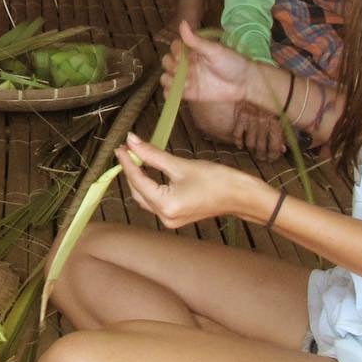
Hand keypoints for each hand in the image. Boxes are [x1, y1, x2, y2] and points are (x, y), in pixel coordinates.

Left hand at [117, 132, 256, 227]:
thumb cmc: (216, 179)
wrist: (241, 196)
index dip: (127, 161)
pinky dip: (149, 186)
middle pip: (138, 191)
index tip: (120, 146)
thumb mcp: (181, 164)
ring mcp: (170, 220)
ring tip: (135, 157)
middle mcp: (165, 217)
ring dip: (138, 178)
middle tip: (127, 149)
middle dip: (131, 170)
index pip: (137, 180)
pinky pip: (155, 201)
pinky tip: (148, 171)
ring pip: (144, 197)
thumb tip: (132, 141)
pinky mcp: (175, 217)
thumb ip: (152, 154)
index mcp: (166, 205)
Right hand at [164, 22, 276, 110]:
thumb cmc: (232, 63)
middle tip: (188, 71)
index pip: (174, 48)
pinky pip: (171, 94)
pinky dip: (170, 94)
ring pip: (166, 78)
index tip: (183, 57)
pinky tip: (180, 92)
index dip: (175, 52)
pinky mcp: (189, 93)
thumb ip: (196, 40)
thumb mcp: (214, 50)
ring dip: (170, 80)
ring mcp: (187, 79)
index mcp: (192, 52)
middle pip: (167, 63)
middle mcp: (187, 64)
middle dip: (171, 66)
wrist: (245, 83)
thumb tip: (182, 23)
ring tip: (187, 83)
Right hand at [233, 101, 285, 160]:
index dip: (273, 156)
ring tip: (254, 153)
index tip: (272, 158)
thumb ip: (284, 133)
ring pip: (250, 143)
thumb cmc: (273, 102)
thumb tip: (284, 149)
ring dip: (252, 150)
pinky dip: (238, 141)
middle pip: (261, 147)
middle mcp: (263, 124)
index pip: (274, 147)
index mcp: (276, 124)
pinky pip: (238, 133)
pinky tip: (241, 145)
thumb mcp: (283, 117)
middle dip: (262, 155)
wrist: (258, 87)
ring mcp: (251, 121)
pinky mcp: (241, 117)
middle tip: (262, 158)